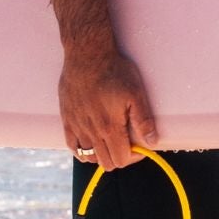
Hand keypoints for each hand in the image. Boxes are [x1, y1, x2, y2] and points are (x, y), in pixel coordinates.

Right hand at [57, 45, 156, 169]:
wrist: (86, 54)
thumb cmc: (113, 71)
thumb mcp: (135, 92)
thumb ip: (144, 120)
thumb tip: (152, 142)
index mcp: (110, 127)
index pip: (122, 160)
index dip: (135, 156)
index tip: (139, 146)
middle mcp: (91, 131)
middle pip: (107, 163)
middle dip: (120, 157)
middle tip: (127, 143)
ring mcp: (76, 126)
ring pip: (89, 158)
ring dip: (102, 155)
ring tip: (111, 142)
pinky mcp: (67, 119)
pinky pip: (72, 147)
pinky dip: (83, 151)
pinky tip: (92, 143)